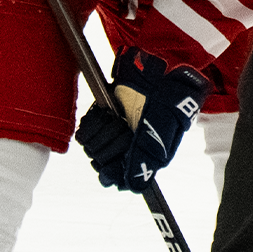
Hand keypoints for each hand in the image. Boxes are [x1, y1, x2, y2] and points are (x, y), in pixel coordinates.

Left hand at [73, 50, 209, 193]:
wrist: (159, 65)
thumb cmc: (168, 95)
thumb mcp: (164, 126)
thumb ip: (148, 157)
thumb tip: (133, 186)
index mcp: (145, 155)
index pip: (118, 179)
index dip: (113, 172)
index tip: (114, 161)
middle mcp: (127, 148)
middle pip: (102, 165)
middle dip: (110, 146)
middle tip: (124, 127)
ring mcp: (113, 132)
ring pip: (91, 150)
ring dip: (101, 132)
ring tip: (115, 117)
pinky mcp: (101, 118)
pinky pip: (84, 132)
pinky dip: (92, 122)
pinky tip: (105, 112)